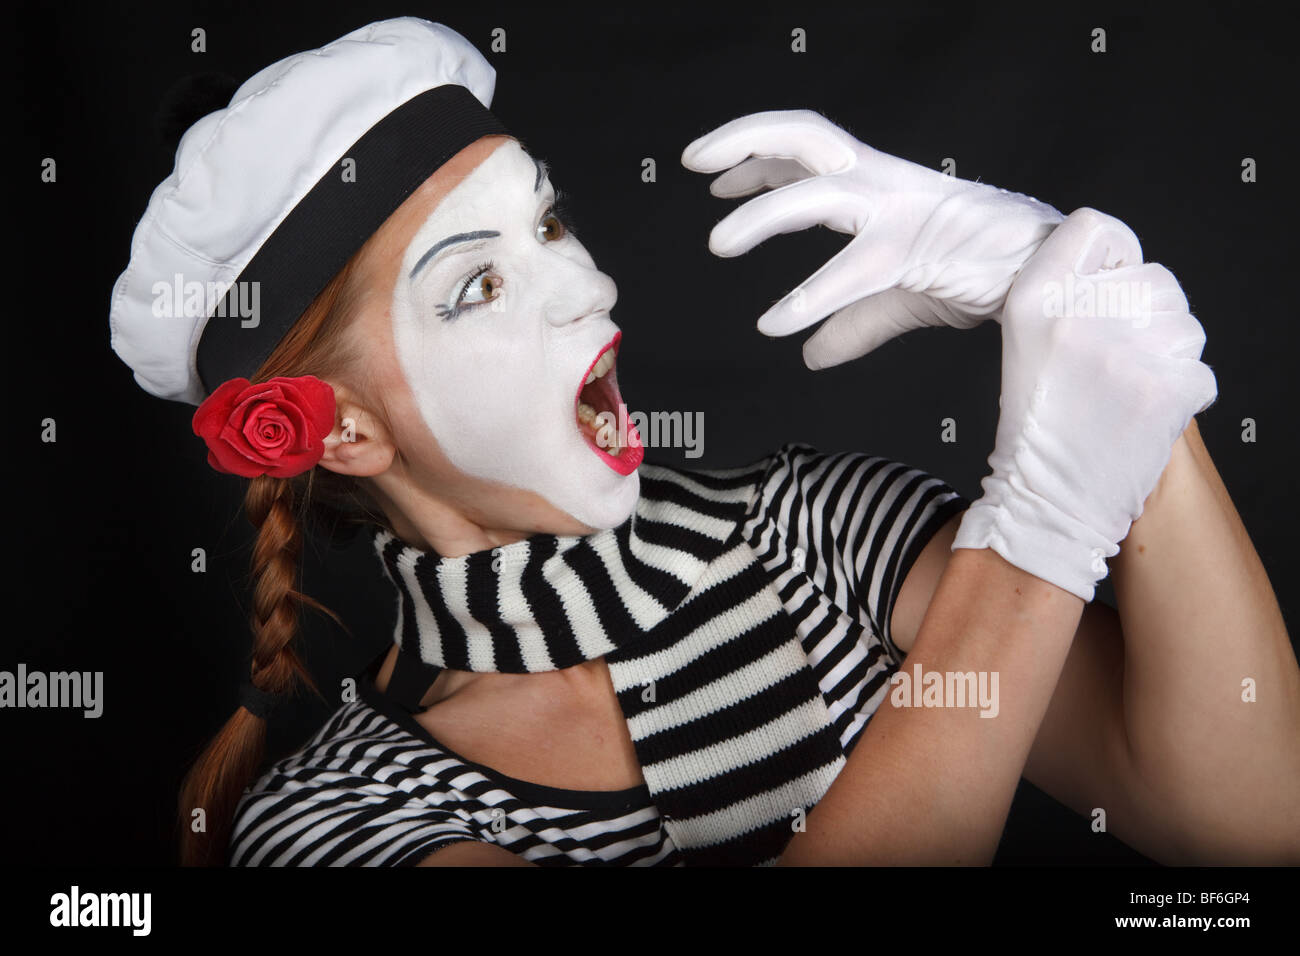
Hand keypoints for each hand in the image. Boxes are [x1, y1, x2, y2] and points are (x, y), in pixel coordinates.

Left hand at [680, 109, 1064, 368]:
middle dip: (745, 139)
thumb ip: (851, 322)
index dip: (756, 156)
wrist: (1049, 272)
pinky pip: (852, 269)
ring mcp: (899, 209)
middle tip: (696, 163)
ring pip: (817, 194)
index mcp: (880, 183)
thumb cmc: (983, 269)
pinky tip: (777, 324)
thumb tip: (811, 356)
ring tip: (718, 242)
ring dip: (762, 216)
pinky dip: (810, 296)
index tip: (715, 177)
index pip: (807, 149)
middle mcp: (884, 183)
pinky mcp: (915, 248)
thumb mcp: (900, 294)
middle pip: (805, 135)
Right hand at [951, 207, 1217, 601]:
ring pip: (1185, 324)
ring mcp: (1122, 351)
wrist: (1046, 497)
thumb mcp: (1028, 341)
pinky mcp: (1162, 388)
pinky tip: (1143, 415)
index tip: (1106, 289)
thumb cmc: (1041, 424)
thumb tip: (1124, 263)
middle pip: (1154, 277)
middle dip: (1148, 317)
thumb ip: (1070, 293)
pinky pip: (1201, 373)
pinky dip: (1183, 398)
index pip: (1096, 228)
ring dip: (1169, 358)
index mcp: (1034, 298)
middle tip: (1113, 364)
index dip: (1112, 257)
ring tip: (1126, 392)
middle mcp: (1075, 316)